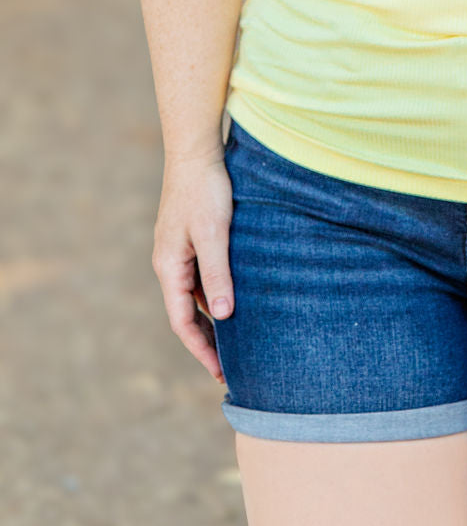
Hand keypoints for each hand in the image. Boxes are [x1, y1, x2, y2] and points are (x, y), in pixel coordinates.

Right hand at [152, 150, 234, 384]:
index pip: (182, 322)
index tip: (220, 373)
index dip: (202, 350)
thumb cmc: (205, 190)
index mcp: (169, 267)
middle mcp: (170, 264)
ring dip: (212, 318)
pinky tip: (236, 299)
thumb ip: (217, 274)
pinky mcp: (190, 240)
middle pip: (186, 314)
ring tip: (237, 341)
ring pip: (194, 296)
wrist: (195, 151)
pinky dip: (215, 294)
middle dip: (206, 342)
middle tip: (230, 368)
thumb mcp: (214, 234)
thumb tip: (222, 315)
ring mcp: (178, 252)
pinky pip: (201, 277)